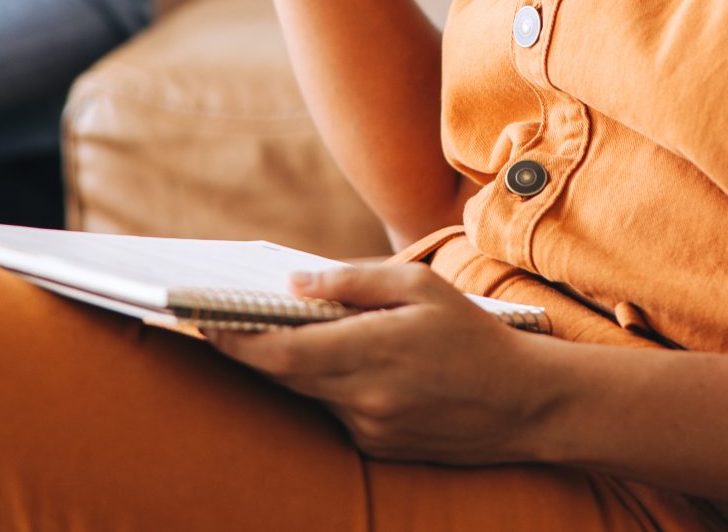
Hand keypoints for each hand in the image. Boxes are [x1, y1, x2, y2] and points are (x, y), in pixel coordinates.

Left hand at [204, 261, 556, 463]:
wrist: (523, 404)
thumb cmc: (473, 334)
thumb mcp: (422, 286)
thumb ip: (355, 281)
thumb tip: (295, 284)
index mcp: (372, 351)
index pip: (281, 352)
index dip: (236, 340)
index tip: (204, 320)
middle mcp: (363, 397)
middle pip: (282, 375)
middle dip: (248, 350)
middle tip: (216, 323)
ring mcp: (368, 428)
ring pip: (308, 393)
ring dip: (289, 366)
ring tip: (272, 334)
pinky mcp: (377, 447)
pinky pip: (336, 411)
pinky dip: (328, 385)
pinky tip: (337, 363)